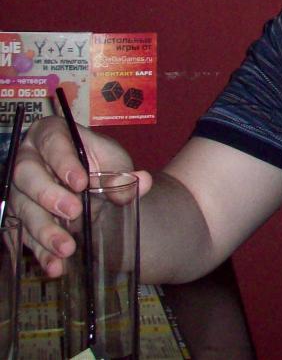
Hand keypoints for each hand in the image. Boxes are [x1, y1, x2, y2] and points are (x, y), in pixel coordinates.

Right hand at [10, 116, 150, 275]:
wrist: (93, 183)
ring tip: (67, 248)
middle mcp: (27, 160)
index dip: (63, 161)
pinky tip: (56, 267)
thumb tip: (142, 182)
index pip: (51, 143)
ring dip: (44, 230)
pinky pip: (24, 236)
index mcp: (50, 135)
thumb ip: (124, 171)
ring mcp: (20, 191)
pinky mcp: (19, 219)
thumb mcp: (114, 161)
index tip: (81, 182)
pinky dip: (40, 253)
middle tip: (74, 212)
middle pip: (25, 175)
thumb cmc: (98, 162)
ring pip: (22, 209)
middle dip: (48, 195)